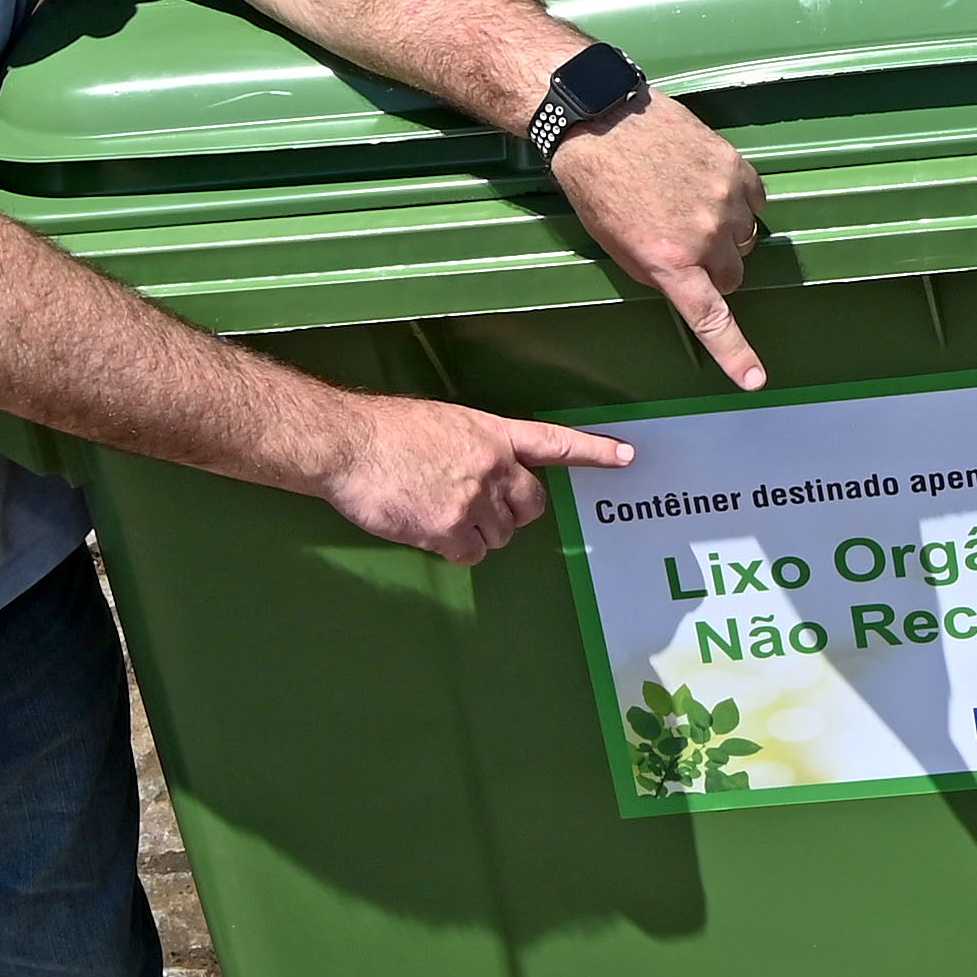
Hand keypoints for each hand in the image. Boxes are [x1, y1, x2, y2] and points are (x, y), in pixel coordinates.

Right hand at [314, 394, 630, 565]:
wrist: (349, 444)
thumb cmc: (387, 430)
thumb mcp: (445, 422)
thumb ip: (474, 447)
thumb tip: (480, 473)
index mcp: (493, 433)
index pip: (555, 443)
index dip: (595, 452)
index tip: (627, 457)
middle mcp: (492, 466)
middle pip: (532, 506)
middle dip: (514, 513)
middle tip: (481, 509)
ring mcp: (472, 500)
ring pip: (500, 535)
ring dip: (477, 533)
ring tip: (439, 513)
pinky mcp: (447, 529)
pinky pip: (470, 554)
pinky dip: (453, 550)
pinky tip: (427, 530)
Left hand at [545, 94, 772, 387]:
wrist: (601, 120)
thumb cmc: (597, 187)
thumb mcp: (615, 245)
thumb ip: (657, 271)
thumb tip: (688, 282)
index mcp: (668, 261)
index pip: (711, 318)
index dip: (736, 353)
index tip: (755, 380)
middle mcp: (704, 235)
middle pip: (734, 275)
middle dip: (716, 270)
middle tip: (689, 248)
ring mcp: (726, 199)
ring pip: (746, 238)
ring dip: (727, 234)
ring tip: (691, 206)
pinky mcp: (736, 167)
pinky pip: (755, 201)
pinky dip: (738, 201)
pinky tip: (707, 186)